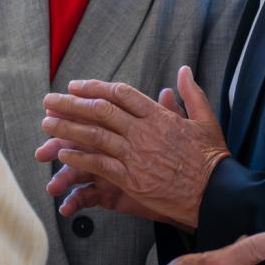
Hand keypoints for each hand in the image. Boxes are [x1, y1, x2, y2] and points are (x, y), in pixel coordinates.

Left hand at [38, 66, 227, 227]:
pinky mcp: (132, 180)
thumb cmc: (212, 158)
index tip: (76, 85)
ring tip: (47, 124)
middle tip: (49, 100)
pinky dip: (80, 158)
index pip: (120, 94)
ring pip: (95, 136)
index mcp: (158, 116)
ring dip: (68, 128)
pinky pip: (99, 165)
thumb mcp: (206, 119)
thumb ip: (191, 94)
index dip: (95, 88)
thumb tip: (183, 71)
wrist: (217, 193)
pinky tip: (63, 153)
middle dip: (71, 104)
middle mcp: (143, 132)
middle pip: (100, 111)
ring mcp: (136, 155)